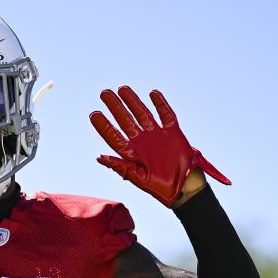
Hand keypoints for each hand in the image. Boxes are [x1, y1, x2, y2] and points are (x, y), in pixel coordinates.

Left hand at [90, 86, 230, 207]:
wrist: (184, 188)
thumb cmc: (160, 187)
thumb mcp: (138, 178)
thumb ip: (120, 166)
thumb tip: (99, 157)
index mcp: (131, 153)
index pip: (114, 136)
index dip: (104, 125)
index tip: (94, 113)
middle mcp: (141, 141)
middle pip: (125, 120)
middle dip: (115, 107)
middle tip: (104, 93)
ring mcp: (157, 135)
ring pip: (143, 114)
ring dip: (133, 101)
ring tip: (122, 89)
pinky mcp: (173, 133)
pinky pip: (166, 116)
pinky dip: (161, 105)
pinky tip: (153, 93)